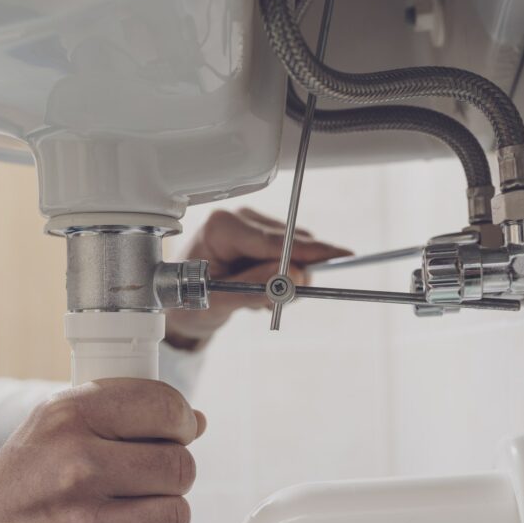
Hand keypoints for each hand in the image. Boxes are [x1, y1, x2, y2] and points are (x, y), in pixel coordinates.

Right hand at [0, 379, 205, 522]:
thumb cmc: (19, 485)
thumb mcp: (52, 427)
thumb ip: (120, 413)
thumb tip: (196, 421)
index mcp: (66, 417)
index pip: (165, 406)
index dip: (179, 425)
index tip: (171, 437)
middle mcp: (74, 465)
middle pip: (180, 465)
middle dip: (172, 477)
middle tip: (145, 487)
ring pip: (179, 515)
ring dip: (168, 521)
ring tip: (136, 522)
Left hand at [165, 208, 350, 349]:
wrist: (180, 304)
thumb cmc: (190, 300)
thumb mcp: (219, 301)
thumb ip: (254, 288)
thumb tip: (293, 275)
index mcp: (221, 227)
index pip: (275, 241)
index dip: (311, 251)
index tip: (342, 256)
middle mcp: (239, 218)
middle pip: (290, 242)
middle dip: (294, 275)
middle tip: (277, 303)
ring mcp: (252, 225)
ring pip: (294, 250)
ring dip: (284, 280)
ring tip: (254, 298)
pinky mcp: (262, 235)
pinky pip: (290, 254)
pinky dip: (282, 277)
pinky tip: (258, 287)